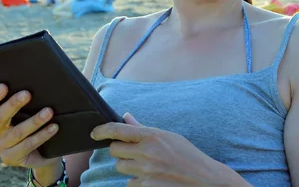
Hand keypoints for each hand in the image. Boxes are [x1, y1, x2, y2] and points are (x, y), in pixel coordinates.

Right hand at [0, 83, 60, 168]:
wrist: (42, 153)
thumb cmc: (34, 125)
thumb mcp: (27, 112)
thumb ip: (25, 102)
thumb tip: (37, 82)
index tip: (4, 86)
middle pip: (0, 117)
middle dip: (13, 104)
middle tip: (28, 94)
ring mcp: (1, 147)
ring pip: (17, 132)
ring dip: (34, 121)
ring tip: (49, 111)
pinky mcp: (10, 158)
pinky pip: (27, 145)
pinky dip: (42, 135)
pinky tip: (54, 127)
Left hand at [91, 113, 245, 185]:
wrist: (204, 179)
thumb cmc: (188, 156)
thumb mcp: (169, 137)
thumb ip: (144, 129)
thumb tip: (126, 118)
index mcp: (153, 135)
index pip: (119, 130)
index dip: (102, 130)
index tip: (94, 133)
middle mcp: (147, 152)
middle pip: (115, 150)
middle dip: (121, 150)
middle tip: (134, 152)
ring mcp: (145, 171)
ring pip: (120, 167)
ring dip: (129, 166)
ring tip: (147, 165)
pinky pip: (130, 182)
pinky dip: (137, 181)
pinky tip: (152, 178)